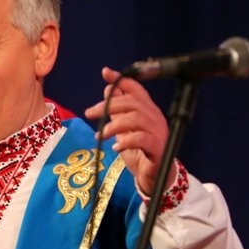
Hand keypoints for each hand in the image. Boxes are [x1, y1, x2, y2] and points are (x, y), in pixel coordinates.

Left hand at [84, 67, 174, 194]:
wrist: (153, 176)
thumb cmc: (139, 150)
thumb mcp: (125, 127)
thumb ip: (118, 109)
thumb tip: (108, 88)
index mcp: (147, 110)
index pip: (136, 89)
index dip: (122, 79)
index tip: (106, 73)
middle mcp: (155, 117)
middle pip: (132, 102)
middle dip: (108, 105)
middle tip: (89, 113)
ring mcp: (158, 132)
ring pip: (136, 118)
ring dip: (113, 125)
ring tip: (100, 135)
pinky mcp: (158, 148)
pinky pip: (142, 139)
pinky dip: (125, 141)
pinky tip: (115, 146)